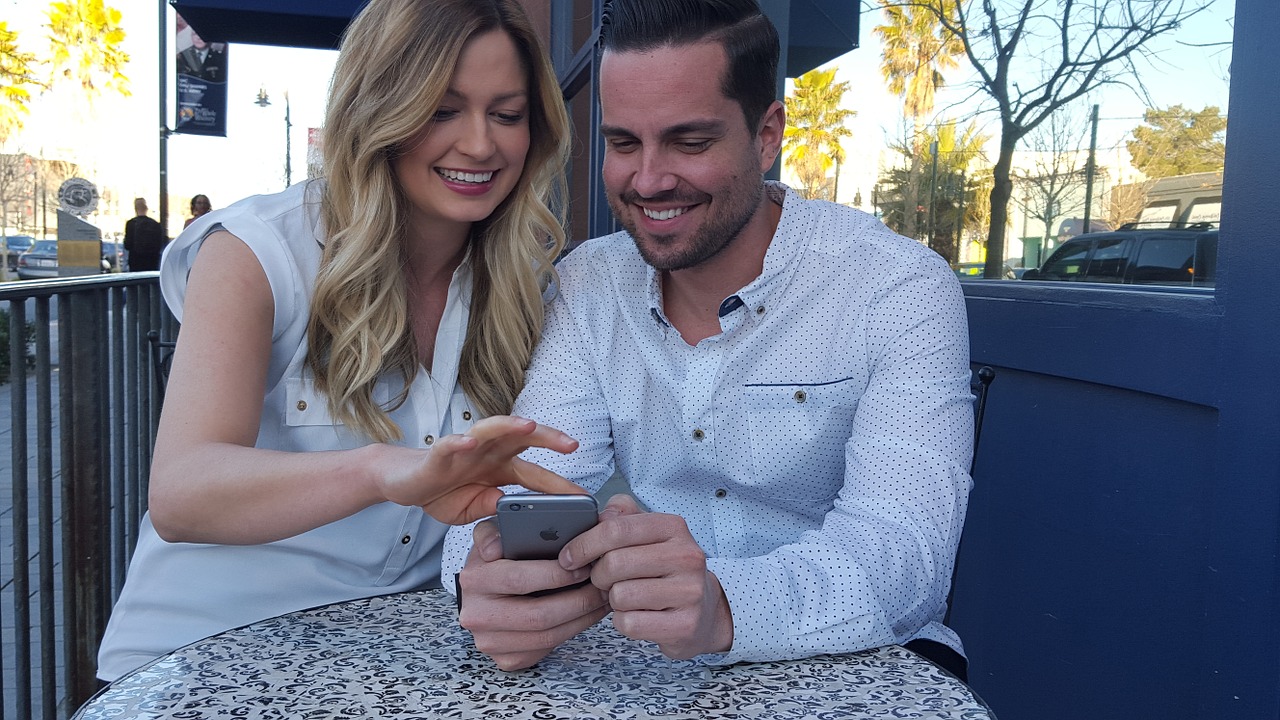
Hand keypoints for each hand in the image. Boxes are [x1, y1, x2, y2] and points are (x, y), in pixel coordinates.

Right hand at [381, 415, 582, 525]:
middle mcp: (488, 453)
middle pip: (522, 439)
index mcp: (501, 469)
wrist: (405, 484)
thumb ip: (491, 509)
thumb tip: (506, 507)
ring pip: (491, 430)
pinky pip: (449, 444)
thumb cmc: (441, 493)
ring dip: (510, 426)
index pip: (536, 475)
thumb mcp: (473, 511)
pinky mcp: (438, 454)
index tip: (583, 498)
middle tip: (571, 445)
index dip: (559, 485)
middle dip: (548, 438)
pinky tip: (469, 443)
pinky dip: (459, 442)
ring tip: (528, 425)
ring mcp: (465, 450)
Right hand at [457, 520, 609, 669]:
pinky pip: (547, 649)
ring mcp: (490, 642)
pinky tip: (588, 614)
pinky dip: (574, 631)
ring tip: (602, 598)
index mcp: (474, 579)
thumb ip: (497, 528)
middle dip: (579, 600)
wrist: (482, 596)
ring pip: (548, 636)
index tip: (585, 564)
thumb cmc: (497, 561)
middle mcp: (477, 615)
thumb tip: (503, 539)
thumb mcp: (493, 536)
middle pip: (539, 615)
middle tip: (603, 584)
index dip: (557, 574)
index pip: (519, 579)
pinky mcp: (506, 659)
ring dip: (583, 617)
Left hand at [562, 494, 733, 658]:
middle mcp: (687, 556)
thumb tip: (600, 515)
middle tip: (604, 581)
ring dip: (613, 600)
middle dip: (598, 576)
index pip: (615, 529)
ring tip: (626, 597)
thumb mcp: (648, 534)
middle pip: (613, 563)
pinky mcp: (685, 625)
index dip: (583, 544)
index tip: (568, 557)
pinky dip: (624, 622)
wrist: (704, 611)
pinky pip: (629, 624)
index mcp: (673, 527)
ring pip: (620, 595)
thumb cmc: (664, 570)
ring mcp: (689, 592)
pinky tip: (638, 616)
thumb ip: (622, 516)